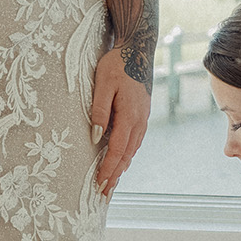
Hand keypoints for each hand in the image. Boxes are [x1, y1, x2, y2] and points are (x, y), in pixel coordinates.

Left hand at [88, 51, 149, 194]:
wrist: (137, 49)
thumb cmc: (117, 64)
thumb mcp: (102, 85)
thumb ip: (99, 111)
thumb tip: (96, 137)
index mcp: (129, 115)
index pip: (117, 150)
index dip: (108, 169)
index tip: (100, 183)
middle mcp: (140, 120)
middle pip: (127, 155)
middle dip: (115, 174)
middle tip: (104, 192)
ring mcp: (144, 118)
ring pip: (133, 149)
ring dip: (122, 167)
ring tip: (112, 181)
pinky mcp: (143, 114)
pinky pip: (136, 140)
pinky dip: (129, 154)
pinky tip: (123, 159)